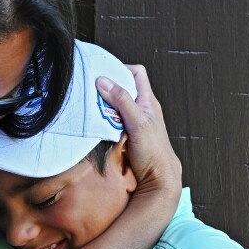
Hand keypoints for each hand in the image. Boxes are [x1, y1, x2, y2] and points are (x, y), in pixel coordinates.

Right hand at [97, 66, 181, 200]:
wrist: (157, 179)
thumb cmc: (154, 152)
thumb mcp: (138, 123)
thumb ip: (122, 100)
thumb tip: (103, 80)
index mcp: (148, 101)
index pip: (136, 73)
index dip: (121, 68)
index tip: (103, 72)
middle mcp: (141, 109)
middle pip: (122, 89)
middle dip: (107, 89)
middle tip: (92, 91)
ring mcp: (133, 122)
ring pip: (115, 106)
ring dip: (103, 106)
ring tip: (91, 108)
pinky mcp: (126, 135)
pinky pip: (112, 122)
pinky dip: (103, 121)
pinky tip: (96, 124)